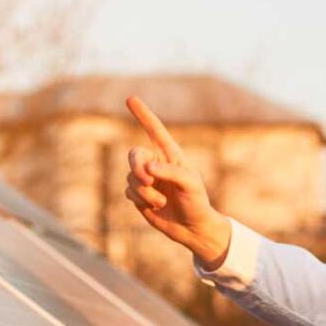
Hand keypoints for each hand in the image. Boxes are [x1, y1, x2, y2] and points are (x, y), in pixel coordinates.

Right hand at [124, 96, 231, 266]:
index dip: (143, 114)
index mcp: (170, 154)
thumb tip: (147, 167)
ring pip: (130, 177)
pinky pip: (129, 192)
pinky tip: (154, 207)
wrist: (192, 228)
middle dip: (137, 168)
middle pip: (134, 155)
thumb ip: (170, 172)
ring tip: (161, 202)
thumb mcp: (190, 184)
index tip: (130, 98)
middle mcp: (155, 163)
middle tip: (148, 180)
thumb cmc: (196, 202)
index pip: (154, 130)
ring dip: (144, 191)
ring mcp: (146, 179)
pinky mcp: (139, 195)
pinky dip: (140, 200)